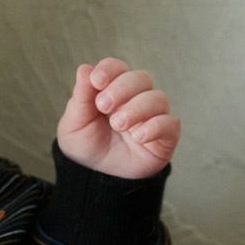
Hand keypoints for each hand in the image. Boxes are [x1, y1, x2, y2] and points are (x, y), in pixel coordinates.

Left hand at [57, 57, 180, 178]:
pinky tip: (138, 137)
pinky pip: (170, 124)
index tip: (97, 80)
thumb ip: (81, 97)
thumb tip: (85, 68)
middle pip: (141, 78)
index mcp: (111, 89)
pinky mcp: (164, 137)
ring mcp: (152, 116)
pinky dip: (155, 126)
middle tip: (104, 106)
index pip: (117, 68)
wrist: (94, 177)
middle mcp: (135, 98)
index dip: (110, 69)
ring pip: (158, 98)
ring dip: (137, 108)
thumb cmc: (85, 145)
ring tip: (118, 124)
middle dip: (122, 88)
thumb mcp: (74, 123)